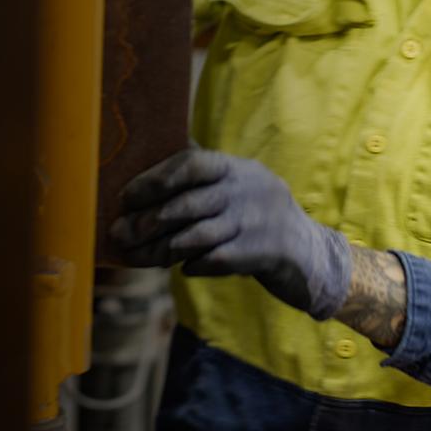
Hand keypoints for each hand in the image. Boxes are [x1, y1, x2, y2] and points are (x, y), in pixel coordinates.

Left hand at [110, 148, 352, 319]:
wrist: (311, 256)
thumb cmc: (258, 218)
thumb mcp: (239, 187)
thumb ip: (203, 175)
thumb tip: (149, 162)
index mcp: (237, 168)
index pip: (190, 163)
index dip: (154, 179)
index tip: (125, 196)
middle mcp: (248, 190)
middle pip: (187, 204)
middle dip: (147, 220)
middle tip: (118, 233)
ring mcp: (256, 222)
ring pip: (196, 235)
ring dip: (160, 248)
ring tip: (136, 255)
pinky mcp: (262, 254)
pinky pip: (216, 260)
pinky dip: (194, 265)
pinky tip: (179, 268)